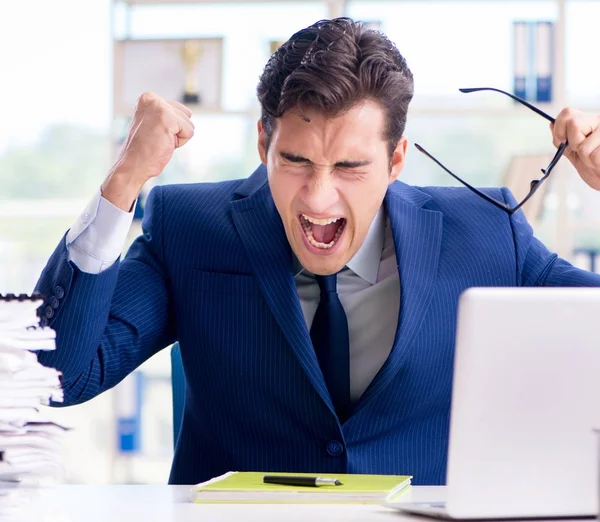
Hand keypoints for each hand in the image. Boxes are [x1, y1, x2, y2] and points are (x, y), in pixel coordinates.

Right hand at [102, 92, 194, 209]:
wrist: (133, 164)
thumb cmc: (145, 149)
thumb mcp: (155, 124)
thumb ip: (168, 115)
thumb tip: (188, 113)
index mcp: (148, 97)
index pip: (180, 109)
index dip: (173, 127)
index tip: (156, 133)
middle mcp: (152, 98)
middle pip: (187, 114)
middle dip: (177, 131)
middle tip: (158, 139)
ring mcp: (159, 107)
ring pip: (189, 124)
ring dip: (178, 137)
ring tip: (160, 141)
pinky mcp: (167, 119)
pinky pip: (189, 132)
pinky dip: (180, 142)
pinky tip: (164, 144)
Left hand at [551, 108, 599, 189]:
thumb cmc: (594, 167)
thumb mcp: (574, 153)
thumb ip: (563, 140)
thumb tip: (551, 124)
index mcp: (588, 122)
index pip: (567, 112)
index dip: (559, 129)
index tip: (564, 142)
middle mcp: (599, 121)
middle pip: (573, 123)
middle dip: (574, 144)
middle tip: (583, 152)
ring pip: (583, 144)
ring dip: (586, 158)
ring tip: (595, 160)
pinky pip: (593, 156)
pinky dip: (594, 163)